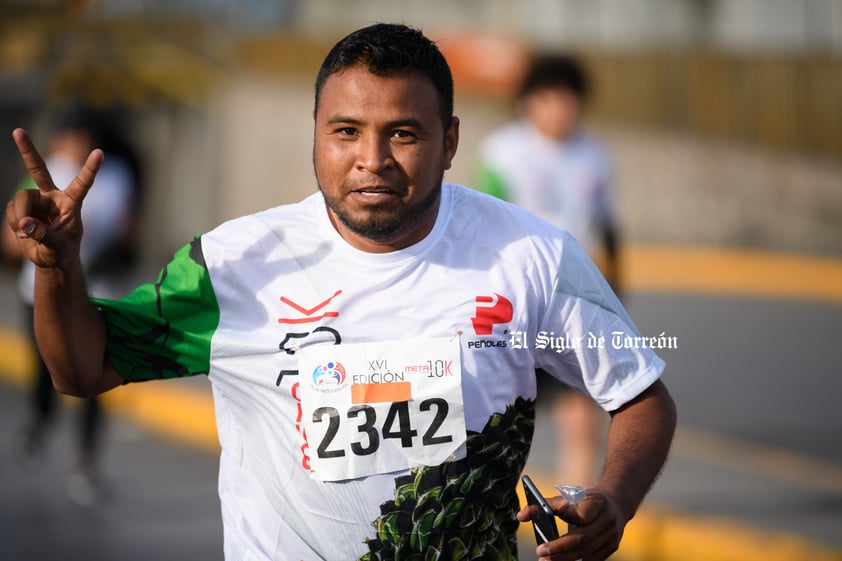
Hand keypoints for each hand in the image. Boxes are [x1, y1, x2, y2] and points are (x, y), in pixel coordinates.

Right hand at [6, 128, 102, 268]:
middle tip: (17, 131)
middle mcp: (53, 196)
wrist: (50, 258)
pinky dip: (15, 223)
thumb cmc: (62, 251)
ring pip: (21, 198)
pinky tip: (23, 231)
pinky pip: (12, 210)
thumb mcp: (59, 248)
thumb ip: (44, 235)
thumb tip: (25, 223)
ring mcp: (36, 200)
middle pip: (38, 169)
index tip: (100, 153)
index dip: (91, 169)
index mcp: (71, 202)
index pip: (82, 183)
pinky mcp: (22, 207)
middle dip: (27, 150)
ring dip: (21, 217)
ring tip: (27, 233)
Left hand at [517, 487, 626, 560]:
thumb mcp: (568, 496)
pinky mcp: (612, 546)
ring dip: (565, 559)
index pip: (579, 517)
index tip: (541, 543)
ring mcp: (611, 535)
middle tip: (540, 554)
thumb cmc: (585, 499)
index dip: (562, 530)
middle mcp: (607, 520)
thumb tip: (520, 516)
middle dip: (559, 550)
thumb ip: (544, 505)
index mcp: (597, 503)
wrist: (616, 503)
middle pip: (581, 539)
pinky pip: (592, 559)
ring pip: (586, 552)